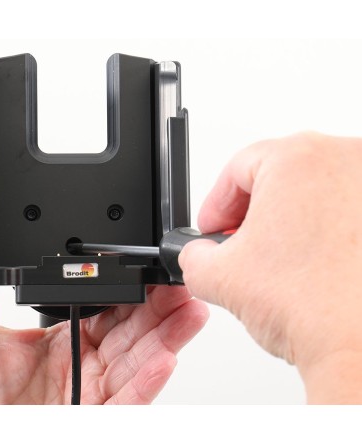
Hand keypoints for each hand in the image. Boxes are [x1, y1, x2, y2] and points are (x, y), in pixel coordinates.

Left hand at [0, 255, 207, 403]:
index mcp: (60, 342)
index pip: (104, 310)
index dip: (127, 289)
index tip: (144, 268)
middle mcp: (82, 366)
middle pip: (131, 333)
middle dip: (159, 308)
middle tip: (181, 284)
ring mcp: (90, 395)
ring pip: (138, 363)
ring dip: (167, 338)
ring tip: (189, 312)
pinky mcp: (92, 422)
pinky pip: (126, 402)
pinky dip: (147, 383)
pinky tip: (165, 359)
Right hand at [179, 132, 361, 402]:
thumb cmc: (312, 307)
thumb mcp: (218, 278)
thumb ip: (192, 256)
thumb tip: (198, 255)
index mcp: (298, 159)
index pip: (237, 170)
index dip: (215, 205)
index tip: (211, 231)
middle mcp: (346, 160)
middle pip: (279, 178)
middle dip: (251, 217)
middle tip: (238, 249)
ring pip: (315, 197)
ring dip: (289, 227)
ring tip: (277, 265)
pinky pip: (348, 216)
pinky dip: (327, 237)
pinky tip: (314, 270)